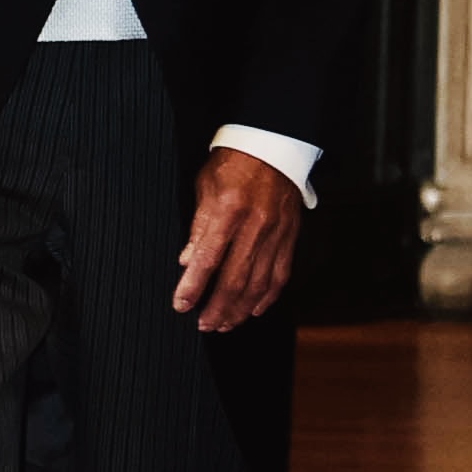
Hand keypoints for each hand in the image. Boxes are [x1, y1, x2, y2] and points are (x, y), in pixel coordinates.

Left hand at [174, 145, 301, 336]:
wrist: (274, 145)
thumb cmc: (234, 162)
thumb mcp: (205, 186)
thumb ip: (198, 227)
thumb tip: (187, 262)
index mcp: (229, 210)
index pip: (208, 258)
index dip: (193, 286)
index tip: (181, 305)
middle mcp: (255, 225)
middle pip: (235, 278)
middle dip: (218, 308)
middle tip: (204, 325)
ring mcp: (276, 233)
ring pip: (259, 283)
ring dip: (240, 309)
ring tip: (224, 324)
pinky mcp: (289, 237)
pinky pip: (280, 274)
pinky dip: (267, 297)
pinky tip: (254, 309)